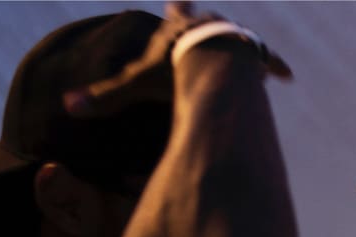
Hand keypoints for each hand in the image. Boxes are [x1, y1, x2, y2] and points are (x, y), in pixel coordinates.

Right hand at [63, 1, 289, 117]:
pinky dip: (275, 66)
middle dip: (212, 27)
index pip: (178, 12)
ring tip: (248, 63)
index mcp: (182, 28)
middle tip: (214, 34)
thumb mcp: (137, 84)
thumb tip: (68, 107)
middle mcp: (211, 25)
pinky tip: (287, 77)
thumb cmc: (175, 70)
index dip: (180, 6)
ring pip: (241, 38)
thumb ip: (107, 97)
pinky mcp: (257, 53)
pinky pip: (268, 59)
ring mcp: (236, 36)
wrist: (216, 62)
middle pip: (212, 22)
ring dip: (242, 47)